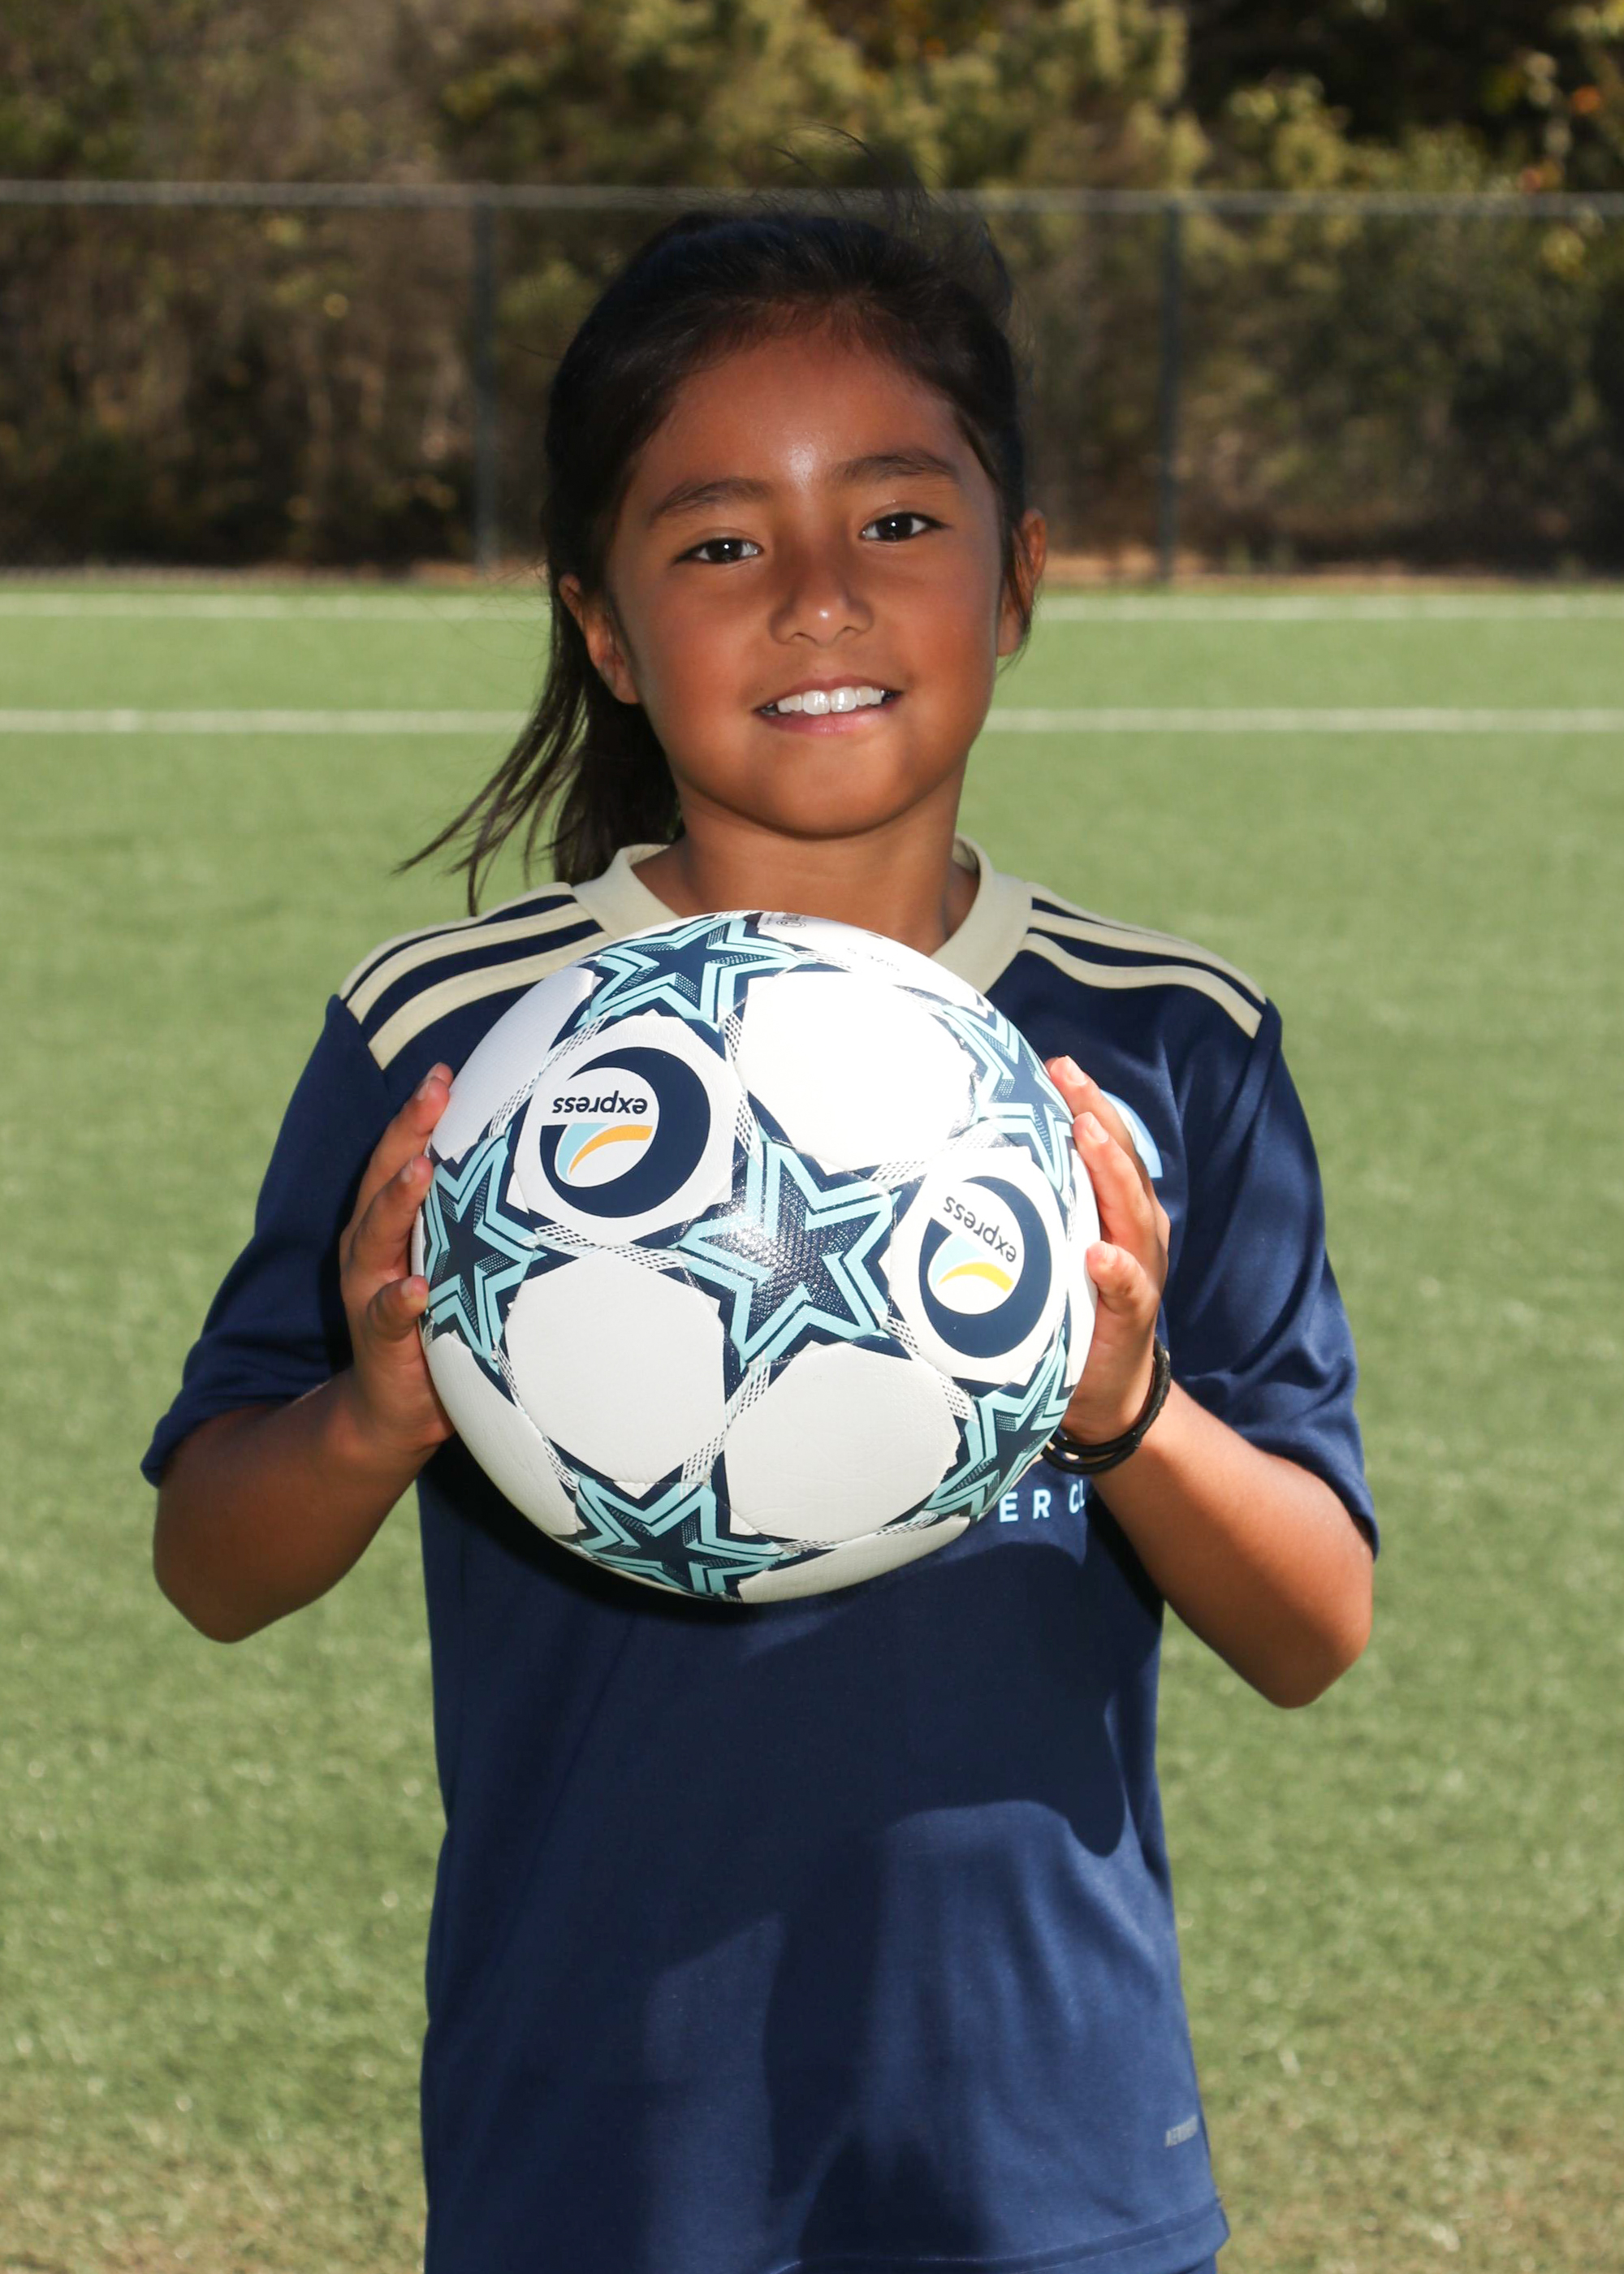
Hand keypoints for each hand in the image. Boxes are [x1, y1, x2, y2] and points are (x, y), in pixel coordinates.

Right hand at [336, 1064, 455, 1460]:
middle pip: (385, 1178)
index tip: (444, 1071)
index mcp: (392, 1224)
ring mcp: (371, 1290)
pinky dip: (400, 1300)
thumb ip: (481, 1226)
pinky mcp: (380, 1339)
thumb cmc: (438, 1323)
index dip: (420, 1113)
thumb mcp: (457, 1265)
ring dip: (399, 1201)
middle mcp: (373, 1248)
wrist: (392, 1411)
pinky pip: (388, 1315)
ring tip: (420, 1170)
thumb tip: (555, 1180)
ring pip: (377, 1236)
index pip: (403, 1155)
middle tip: (433, 1089)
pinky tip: (418, 1288)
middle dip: (408, 1131)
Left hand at [1045, 1056, 1169, 1446]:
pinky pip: (1128, 1288)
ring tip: (1087, 1135)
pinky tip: (1098, 1256)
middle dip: (1098, 1116)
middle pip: (1123, 1161)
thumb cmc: (1070, 1308)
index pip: (1105, 1143)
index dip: (1086, 1101)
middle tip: (1070, 1079)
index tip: (1055, 1064)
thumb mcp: (1049, 1250)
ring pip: (1132, 1211)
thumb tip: (961, 1166)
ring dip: (1111, 1171)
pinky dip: (1115, 1270)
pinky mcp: (1131, 1315)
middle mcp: (1133, 1229)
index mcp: (1114, 1208)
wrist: (1105, 1389)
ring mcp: (1138, 1269)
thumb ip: (1029, 1211)